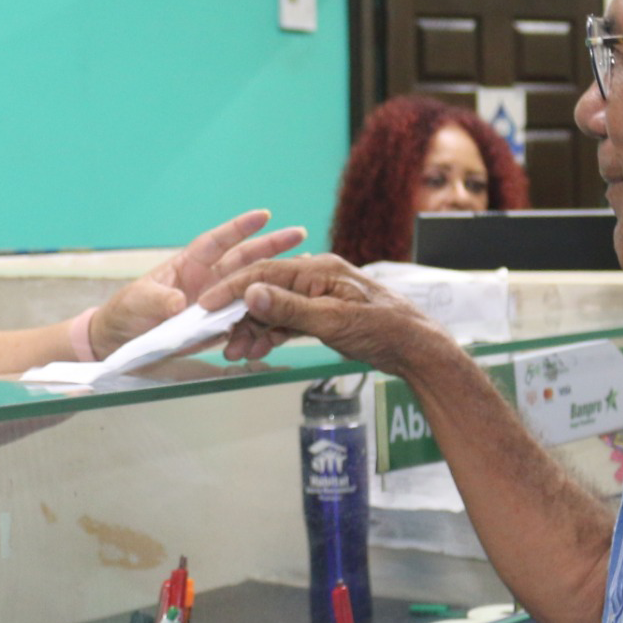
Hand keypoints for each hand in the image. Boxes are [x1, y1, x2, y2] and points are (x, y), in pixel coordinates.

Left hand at [87, 209, 305, 357]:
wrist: (123, 343)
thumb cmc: (126, 314)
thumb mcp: (137, 302)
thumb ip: (157, 300)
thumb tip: (178, 304)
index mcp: (187, 265)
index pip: (217, 242)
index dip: (239, 228)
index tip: (263, 215)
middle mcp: (206, 280)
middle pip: (244, 259)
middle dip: (271, 246)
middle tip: (299, 234)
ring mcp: (214, 302)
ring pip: (250, 287)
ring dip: (275, 279)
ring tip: (304, 271)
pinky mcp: (216, 325)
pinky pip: (244, 317)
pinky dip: (264, 314)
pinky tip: (286, 310)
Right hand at [197, 254, 450, 376]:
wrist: (416, 348)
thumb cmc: (384, 328)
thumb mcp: (333, 321)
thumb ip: (289, 308)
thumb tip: (251, 293)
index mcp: (318, 270)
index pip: (264, 273)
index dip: (231, 288)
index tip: (207, 305)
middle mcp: (315, 278)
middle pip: (265, 292)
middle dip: (240, 316)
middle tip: (223, 341)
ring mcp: (318, 296)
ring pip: (274, 309)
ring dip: (254, 329)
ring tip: (237, 352)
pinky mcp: (322, 314)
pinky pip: (287, 320)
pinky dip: (271, 333)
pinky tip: (258, 347)